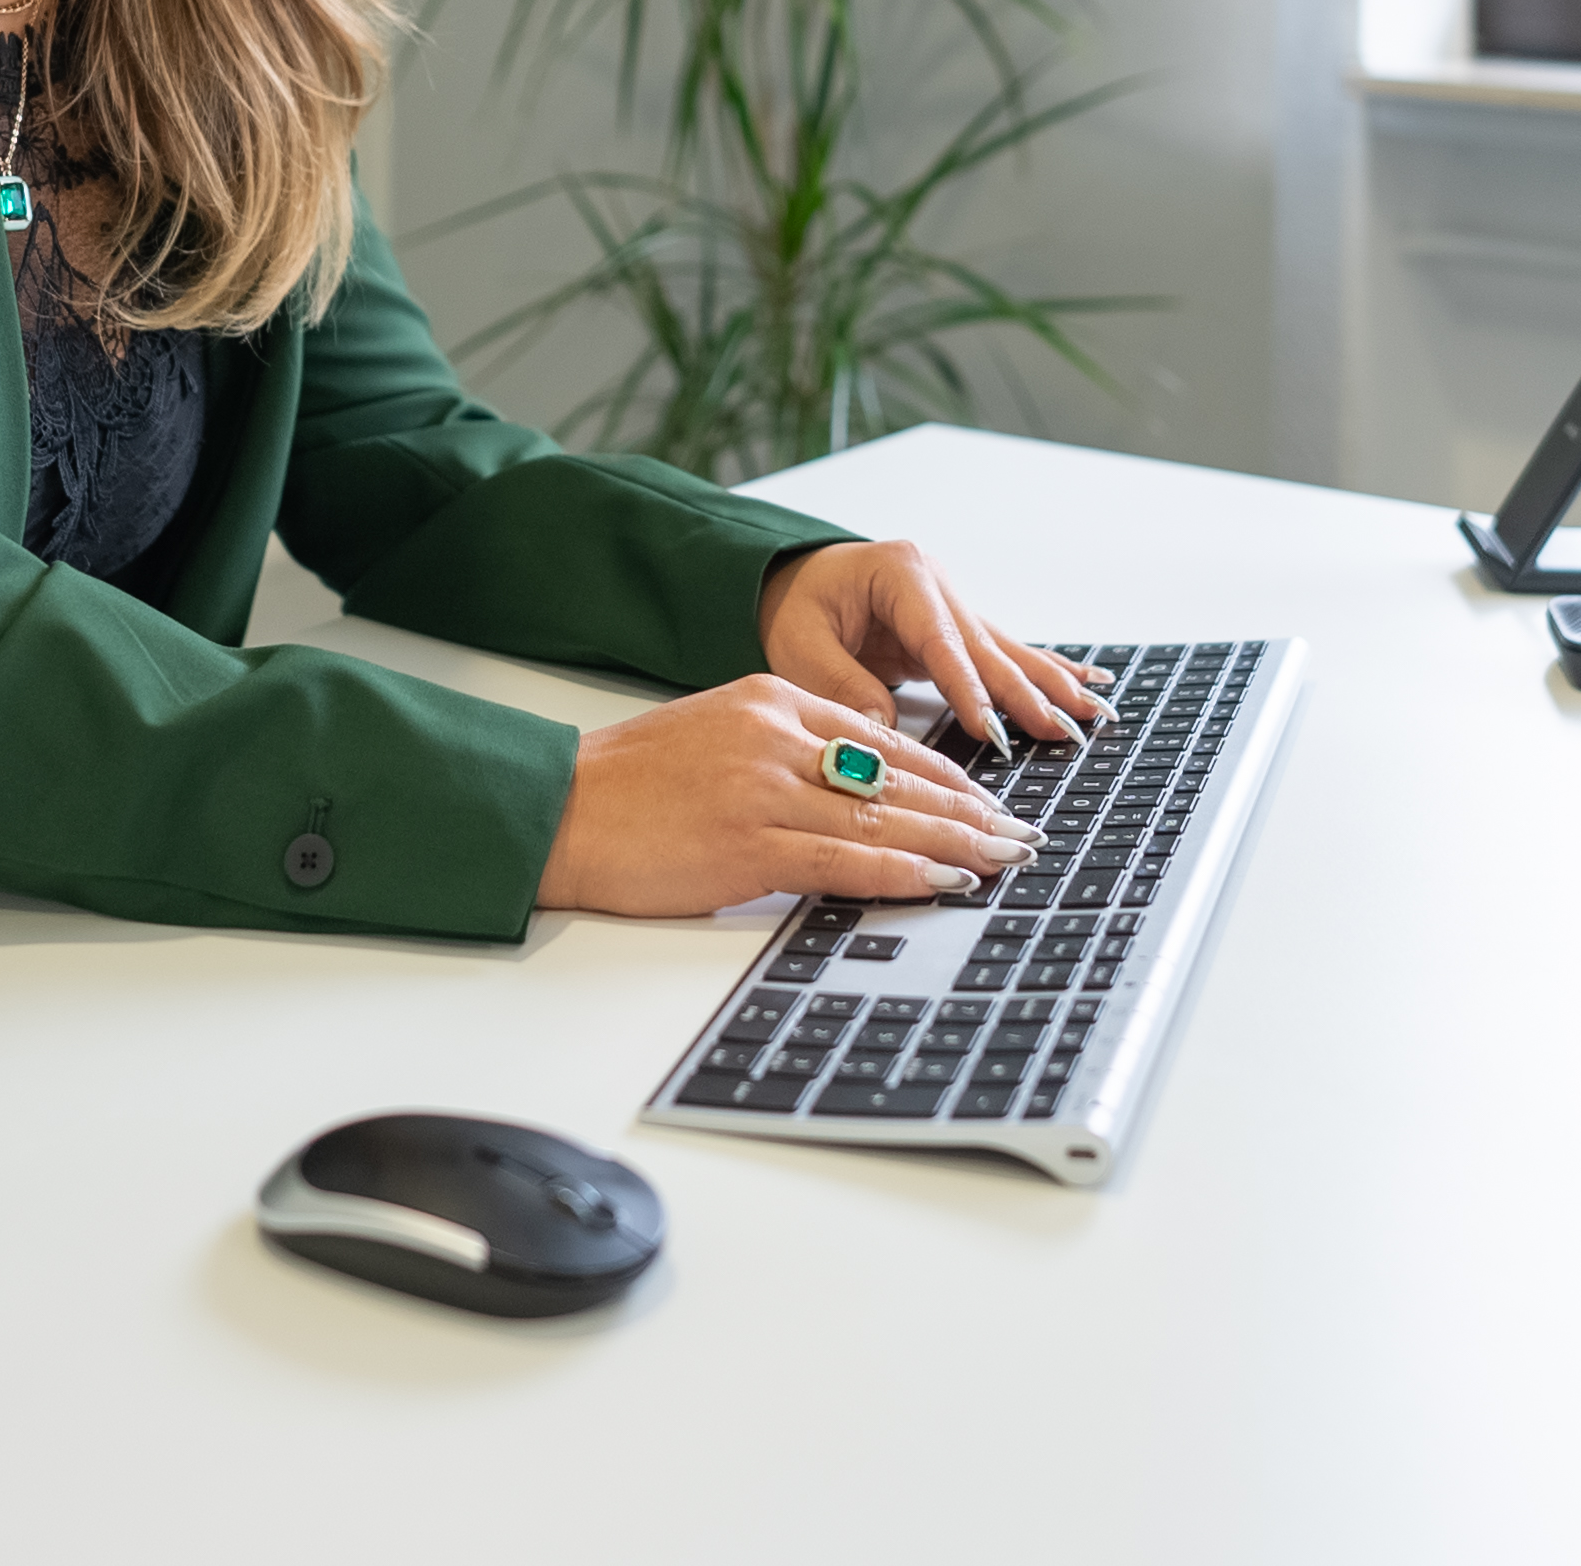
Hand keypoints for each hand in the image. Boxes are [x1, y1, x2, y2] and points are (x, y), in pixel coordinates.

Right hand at [532, 676, 1043, 915]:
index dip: (944, 771)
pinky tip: (947, 881)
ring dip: (957, 841)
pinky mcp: (749, 844)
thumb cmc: (628, 783)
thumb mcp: (714, 733)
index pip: (882, 736)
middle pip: (898, 773)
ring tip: (1005, 858)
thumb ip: (782, 749)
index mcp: (771, 699)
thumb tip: (852, 786)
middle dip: (969, 807)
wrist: (560, 808)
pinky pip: (848, 859)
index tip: (984, 796)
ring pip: (886, 814)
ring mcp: (765, 789)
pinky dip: (906, 871)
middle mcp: (777, 736)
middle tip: (1020, 831)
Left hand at [756, 538, 1112, 758]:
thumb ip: (841, 684)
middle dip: (1026, 691)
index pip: (939, 639)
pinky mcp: (956, 629)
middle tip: (1062, 728)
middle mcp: (936, 583)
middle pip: (986, 646)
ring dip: (1049, 685)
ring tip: (1092, 713)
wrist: (792, 583)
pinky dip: (1042, 674)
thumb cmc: (795, 607)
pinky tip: (1086, 684)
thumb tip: (885, 730)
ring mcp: (951, 603)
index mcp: (899, 574)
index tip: (989, 727)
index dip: (966, 686)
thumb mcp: (800, 645)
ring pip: (1005, 651)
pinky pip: (1003, 655)